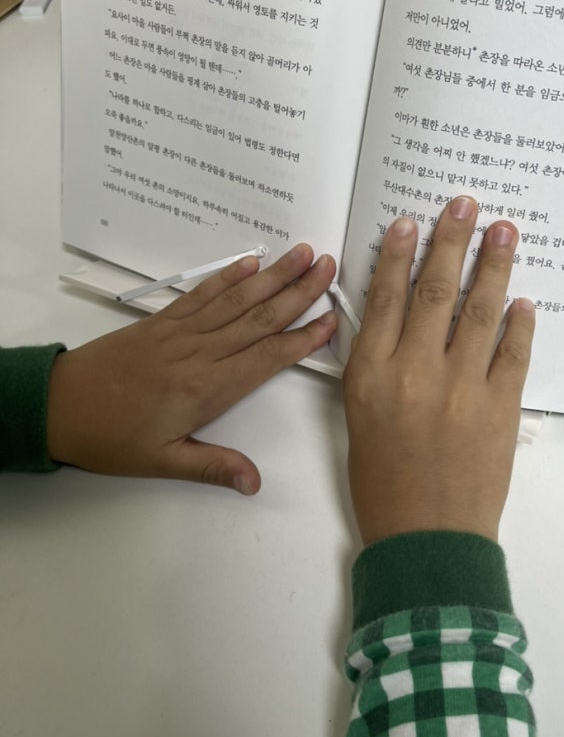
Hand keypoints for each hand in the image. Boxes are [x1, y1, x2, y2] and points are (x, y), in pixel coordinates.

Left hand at [46, 245, 336, 493]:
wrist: (59, 405)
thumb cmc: (110, 437)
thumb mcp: (161, 462)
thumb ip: (212, 467)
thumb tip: (254, 482)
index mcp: (205, 388)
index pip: (266, 357)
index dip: (302, 338)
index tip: (331, 319)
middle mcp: (199, 353)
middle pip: (258, 318)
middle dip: (297, 292)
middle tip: (328, 267)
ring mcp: (181, 332)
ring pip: (236, 299)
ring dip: (272, 275)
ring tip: (302, 254)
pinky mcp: (163, 321)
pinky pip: (201, 294)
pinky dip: (227, 276)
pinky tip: (250, 262)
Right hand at [343, 196, 534, 544]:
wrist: (426, 536)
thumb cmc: (383, 483)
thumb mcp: (359, 418)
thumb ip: (375, 366)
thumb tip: (400, 319)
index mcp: (371, 375)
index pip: (386, 298)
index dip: (399, 255)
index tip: (410, 222)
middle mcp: (414, 371)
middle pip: (434, 290)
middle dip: (451, 241)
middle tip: (465, 204)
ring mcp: (460, 386)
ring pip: (478, 310)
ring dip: (493, 265)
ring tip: (503, 231)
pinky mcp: (499, 406)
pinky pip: (513, 352)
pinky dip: (519, 323)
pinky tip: (523, 300)